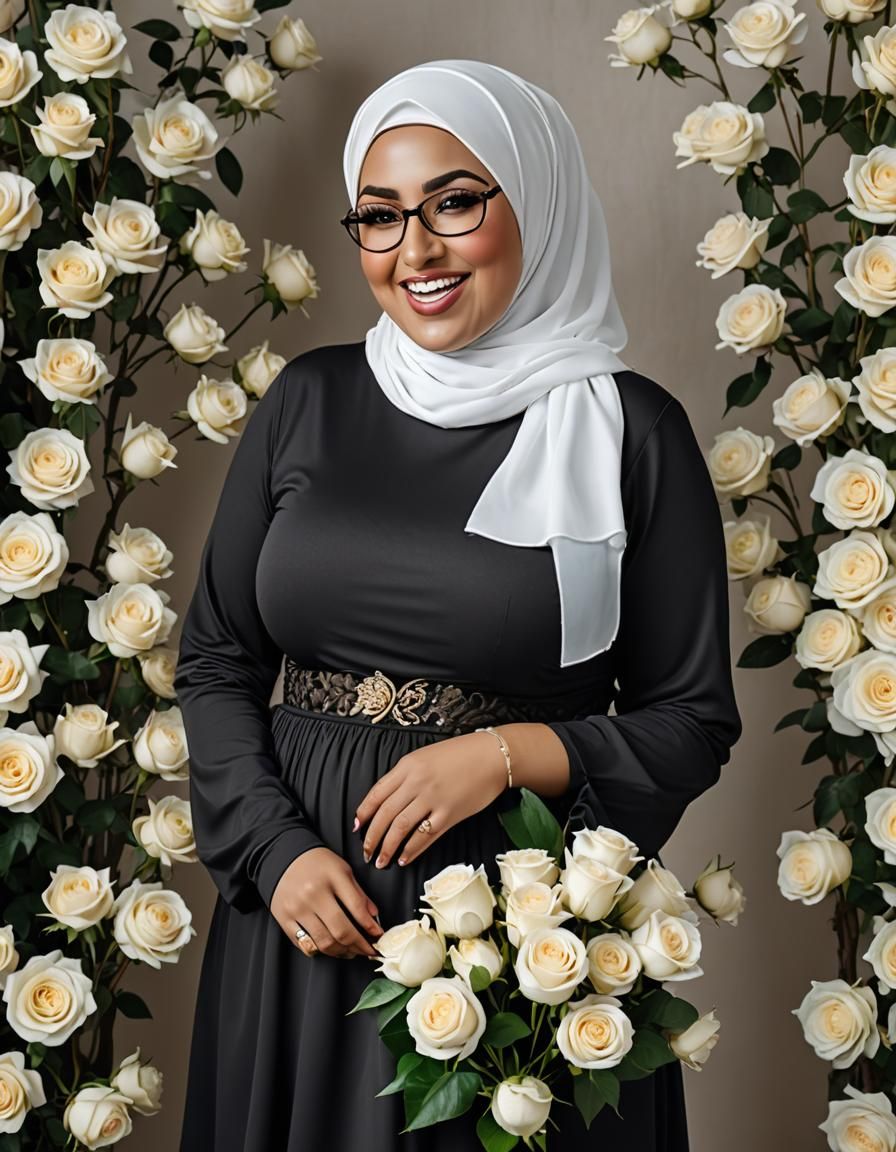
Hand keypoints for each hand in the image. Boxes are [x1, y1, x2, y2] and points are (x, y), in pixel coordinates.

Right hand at [270, 846, 384, 959]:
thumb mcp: (342, 869)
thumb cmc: (316, 863)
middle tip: (368, 950)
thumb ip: (359, 893)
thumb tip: (374, 918)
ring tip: (352, 952)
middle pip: (341, 931)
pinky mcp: (284, 919)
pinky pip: (305, 945)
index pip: (357, 908)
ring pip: (324, 942)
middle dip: (360, 946)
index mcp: (332, 877)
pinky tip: (330, 948)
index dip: (371, 927)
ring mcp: (297, 908)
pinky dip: (321, 951)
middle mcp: (313, 893)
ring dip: (343, 952)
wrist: (282, 856)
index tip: (379, 936)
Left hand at [353, 731, 508, 870]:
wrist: (493, 756)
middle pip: (385, 814)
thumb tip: (387, 799)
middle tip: (365, 852)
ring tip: (381, 861)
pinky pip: (424, 836)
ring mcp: (433, 799)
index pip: (377, 793)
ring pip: (400, 828)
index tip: (356, 827)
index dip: (364, 813)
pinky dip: (411, 850)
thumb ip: (406, 775)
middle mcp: (416, 782)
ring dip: (387, 847)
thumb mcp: (426, 756)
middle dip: (371, 837)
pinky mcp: (449, 814)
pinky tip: (404, 858)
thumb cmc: (461, 755)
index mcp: (408, 765)